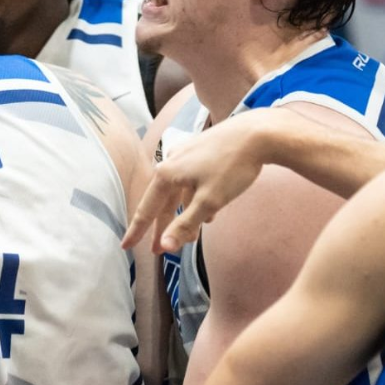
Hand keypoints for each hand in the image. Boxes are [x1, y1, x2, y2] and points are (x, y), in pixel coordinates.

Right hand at [122, 111, 268, 253]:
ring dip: (184, 214)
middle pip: (162, 201)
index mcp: (166, 174)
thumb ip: (184, 225)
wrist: (258, 133)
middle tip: (158, 250)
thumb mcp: (209, 202)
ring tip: (192, 236)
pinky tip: (210, 209)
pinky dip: (195, 198)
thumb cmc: (232, 167)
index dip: (137, 231)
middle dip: (162, 227)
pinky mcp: (200, 151)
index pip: (146, 210)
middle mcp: (170, 162)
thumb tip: (164, 247)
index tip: (125, 247)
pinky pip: (190, 181)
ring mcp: (185, 154)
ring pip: (179, 192)